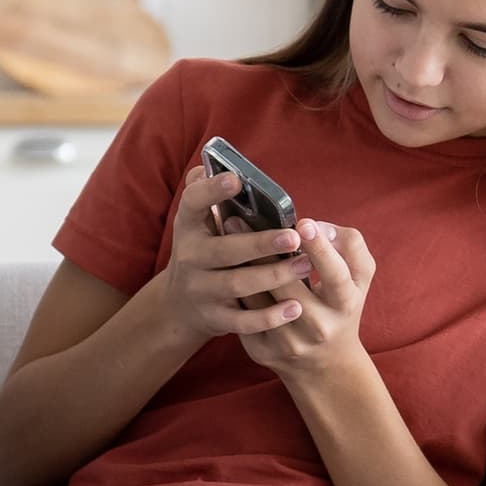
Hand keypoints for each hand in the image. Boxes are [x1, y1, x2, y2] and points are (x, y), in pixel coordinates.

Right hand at [154, 160, 310, 351]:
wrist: (180, 305)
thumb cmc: (203, 250)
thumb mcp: (196, 222)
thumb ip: (206, 193)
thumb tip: (215, 163)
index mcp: (188, 226)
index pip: (193, 202)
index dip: (212, 191)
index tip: (237, 180)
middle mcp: (190, 257)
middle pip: (225, 251)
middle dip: (260, 244)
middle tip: (294, 237)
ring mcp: (201, 290)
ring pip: (238, 285)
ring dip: (273, 277)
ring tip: (305, 266)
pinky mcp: (214, 318)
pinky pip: (242, 322)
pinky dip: (268, 317)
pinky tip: (294, 308)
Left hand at [238, 219, 374, 386]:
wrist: (326, 363)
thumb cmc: (341, 306)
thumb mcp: (359, 277)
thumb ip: (349, 245)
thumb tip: (316, 226)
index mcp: (345, 304)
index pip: (335, 275)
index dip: (320, 249)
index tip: (303, 223)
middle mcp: (319, 327)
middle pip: (288, 286)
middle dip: (264, 250)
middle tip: (239, 219)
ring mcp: (289, 342)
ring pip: (258, 300)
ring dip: (240, 265)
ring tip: (225, 233)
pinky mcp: (263, 351)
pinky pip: (242, 315)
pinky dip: (233, 289)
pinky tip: (222, 264)